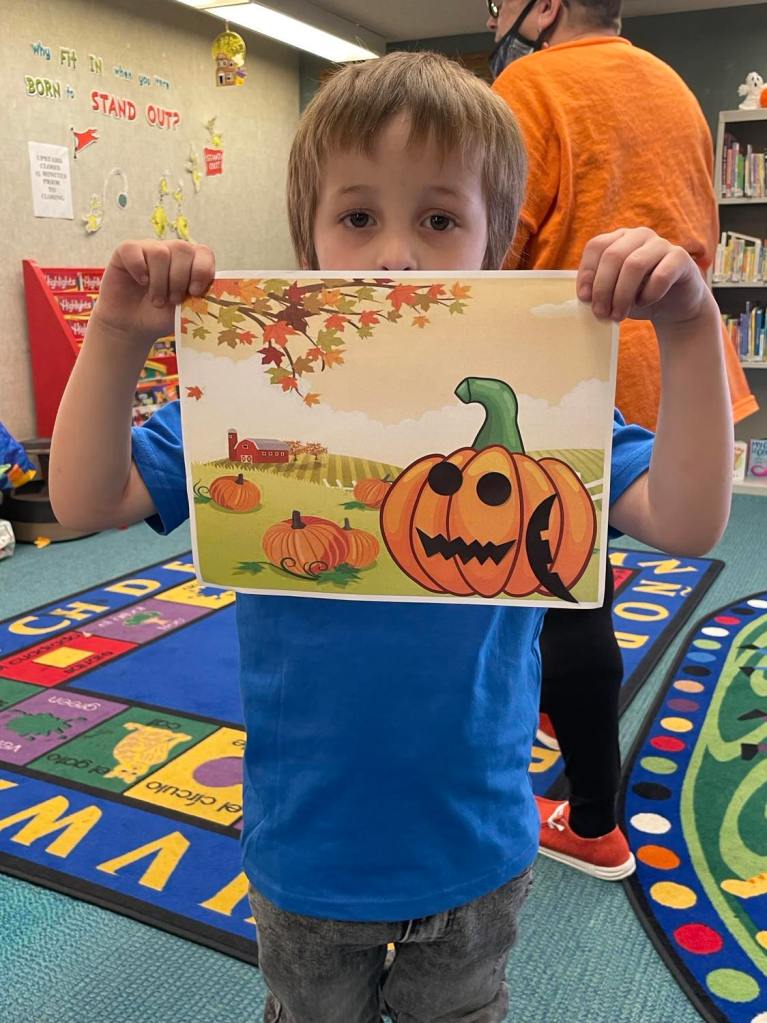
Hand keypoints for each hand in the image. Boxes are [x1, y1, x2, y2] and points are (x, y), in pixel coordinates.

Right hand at [90, 240, 214, 348]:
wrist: (134, 326)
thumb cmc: (162, 316)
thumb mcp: (186, 311)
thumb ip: (199, 300)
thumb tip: (212, 294)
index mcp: (191, 262)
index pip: (204, 253)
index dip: (202, 270)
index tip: (195, 292)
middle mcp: (171, 250)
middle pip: (182, 249)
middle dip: (180, 279)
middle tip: (173, 300)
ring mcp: (149, 248)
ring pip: (160, 252)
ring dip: (160, 282)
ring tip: (157, 300)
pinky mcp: (126, 252)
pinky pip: (133, 250)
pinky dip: (138, 269)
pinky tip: (141, 282)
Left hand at [577, 227, 713, 327]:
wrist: (674, 306)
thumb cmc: (637, 297)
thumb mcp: (613, 292)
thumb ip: (598, 289)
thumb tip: (585, 297)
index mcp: (619, 239)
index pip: (596, 246)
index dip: (587, 272)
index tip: (584, 298)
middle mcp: (639, 235)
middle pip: (613, 256)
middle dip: (603, 288)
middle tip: (601, 313)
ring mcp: (661, 244)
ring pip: (635, 264)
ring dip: (622, 295)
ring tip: (618, 316)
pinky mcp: (680, 258)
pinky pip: (661, 275)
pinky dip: (649, 294)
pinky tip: (644, 303)